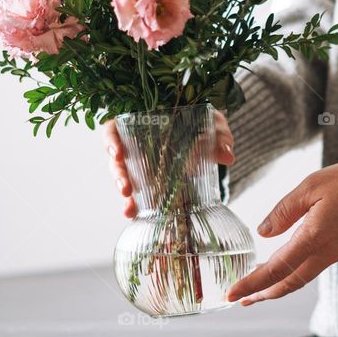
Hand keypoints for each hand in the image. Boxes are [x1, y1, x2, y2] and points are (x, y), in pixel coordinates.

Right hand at [102, 111, 235, 217]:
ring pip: (121, 175)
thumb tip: (227, 156)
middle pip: (115, 157)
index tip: (117, 153)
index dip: (111, 140)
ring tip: (129, 207)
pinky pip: (134, 190)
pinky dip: (132, 203)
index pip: (115, 128)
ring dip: (123, 191)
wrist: (209, 137)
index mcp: (143, 122)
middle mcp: (135, 142)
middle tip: (126, 188)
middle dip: (118, 174)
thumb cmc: (205, 125)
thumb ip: (220, 136)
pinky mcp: (146, 179)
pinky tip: (132, 214)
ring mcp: (138, 162)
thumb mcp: (213, 125)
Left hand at [226, 158, 337, 305]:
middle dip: (262, 294)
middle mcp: (324, 253)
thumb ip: (284, 210)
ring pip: (300, 279)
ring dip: (277, 286)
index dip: (251, 284)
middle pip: (287, 284)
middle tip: (240, 299)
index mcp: (313, 238)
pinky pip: (312, 269)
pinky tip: (284, 268)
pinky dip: (292, 275)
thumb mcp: (311, 186)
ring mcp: (335, 253)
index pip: (275, 270)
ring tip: (258, 290)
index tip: (231, 294)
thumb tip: (263, 232)